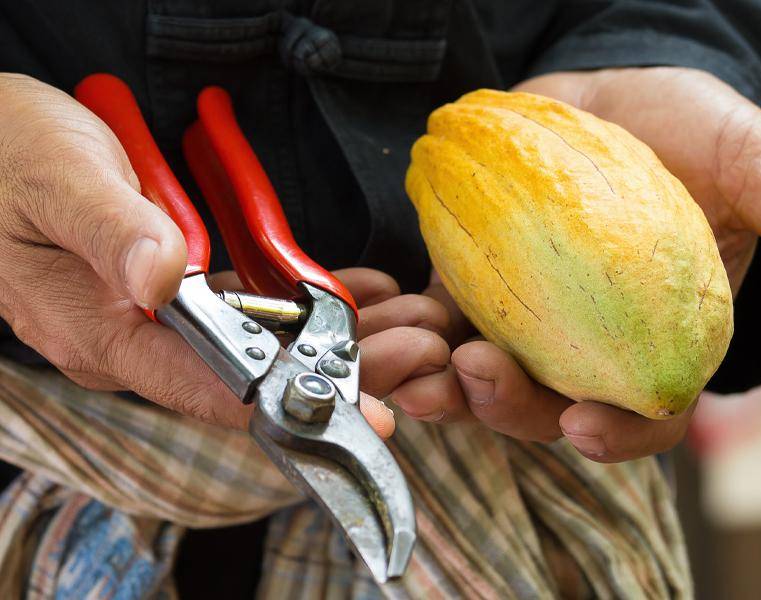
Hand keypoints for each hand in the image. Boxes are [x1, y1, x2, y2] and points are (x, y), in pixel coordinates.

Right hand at [0, 74, 421, 436]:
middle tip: (413, 351)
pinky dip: (297, 304)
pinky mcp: (165, 294)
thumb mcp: (55, 179)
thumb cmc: (6, 155)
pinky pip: (242, 311)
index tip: (363, 413)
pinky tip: (349, 290)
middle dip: (333, 369)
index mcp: (101, 334)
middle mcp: (130, 342)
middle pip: (248, 375)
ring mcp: (149, 322)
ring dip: (328, 338)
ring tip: (402, 320)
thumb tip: (165, 277)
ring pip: (254, 345)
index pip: (208, 388)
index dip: (290, 403)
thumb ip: (111, 229)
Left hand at [389, 67, 760, 461]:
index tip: (589, 426)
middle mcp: (584, 350)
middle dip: (504, 409)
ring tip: (414, 355)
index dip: (620, 433)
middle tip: (474, 374)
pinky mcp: (472, 285)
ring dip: (439, 381)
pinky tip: (384, 314)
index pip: (643, 414)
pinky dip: (406, 328)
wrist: (615, 102)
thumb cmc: (688, 138)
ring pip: (477, 380)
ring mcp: (521, 324)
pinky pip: (433, 322)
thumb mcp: (747, 162)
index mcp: (657, 344)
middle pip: (543, 410)